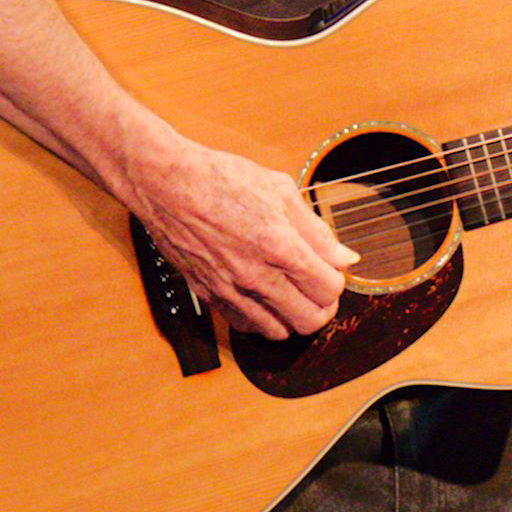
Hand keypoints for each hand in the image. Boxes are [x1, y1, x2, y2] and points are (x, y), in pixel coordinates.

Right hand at [130, 140, 359, 340]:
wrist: (167, 185)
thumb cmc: (221, 179)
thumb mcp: (280, 190)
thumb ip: (316, 229)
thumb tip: (344, 257)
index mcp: (279, 245)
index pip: (329, 289)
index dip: (337, 280)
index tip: (331, 268)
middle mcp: (256, 275)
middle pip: (310, 320)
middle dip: (324, 306)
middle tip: (319, 287)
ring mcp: (231, 290)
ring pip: (279, 331)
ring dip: (294, 316)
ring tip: (293, 292)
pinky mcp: (209, 296)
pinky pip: (245, 327)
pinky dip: (262, 319)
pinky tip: (264, 296)